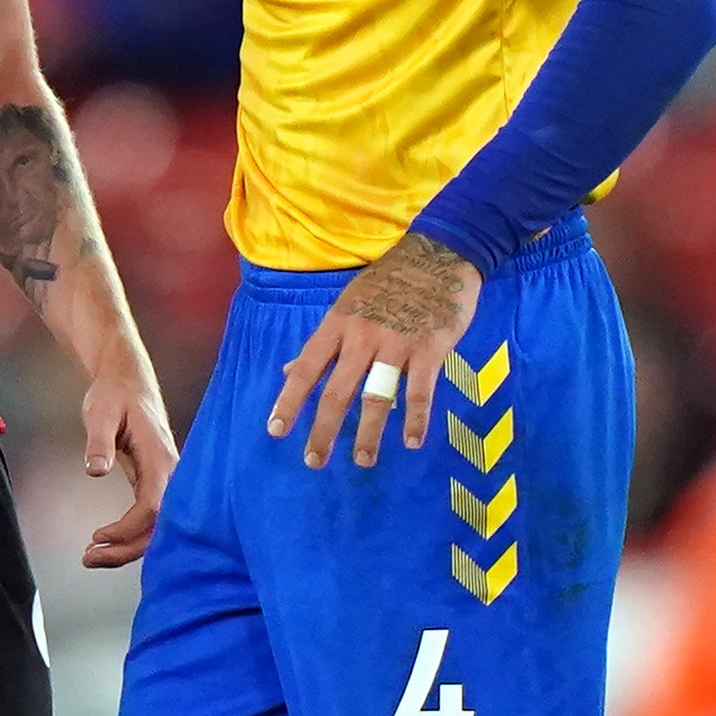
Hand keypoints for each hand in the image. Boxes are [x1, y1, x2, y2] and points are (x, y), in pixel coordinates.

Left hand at [76, 353, 178, 568]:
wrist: (127, 380)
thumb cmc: (114, 394)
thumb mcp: (101, 412)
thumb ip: (99, 442)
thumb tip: (96, 471)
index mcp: (160, 457)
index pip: (153, 505)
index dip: (128, 528)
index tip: (99, 535)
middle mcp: (170, 473)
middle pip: (159, 526)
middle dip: (126, 549)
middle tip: (88, 557)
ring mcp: (165, 480)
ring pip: (156, 528)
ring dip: (126, 548)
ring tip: (91, 556)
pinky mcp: (155, 483)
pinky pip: (149, 518)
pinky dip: (129, 536)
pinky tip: (106, 544)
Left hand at [265, 230, 480, 470]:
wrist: (440, 254)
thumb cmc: (389, 281)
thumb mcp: (348, 304)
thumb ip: (323, 342)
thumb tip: (289, 371)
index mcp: (338, 324)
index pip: (307, 369)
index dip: (289, 401)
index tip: (275, 431)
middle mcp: (362, 337)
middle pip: (337, 392)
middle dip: (322, 431)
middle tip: (314, 461)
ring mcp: (396, 344)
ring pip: (376, 398)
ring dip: (367, 434)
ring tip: (362, 460)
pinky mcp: (430, 349)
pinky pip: (420, 392)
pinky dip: (415, 420)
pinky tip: (410, 442)